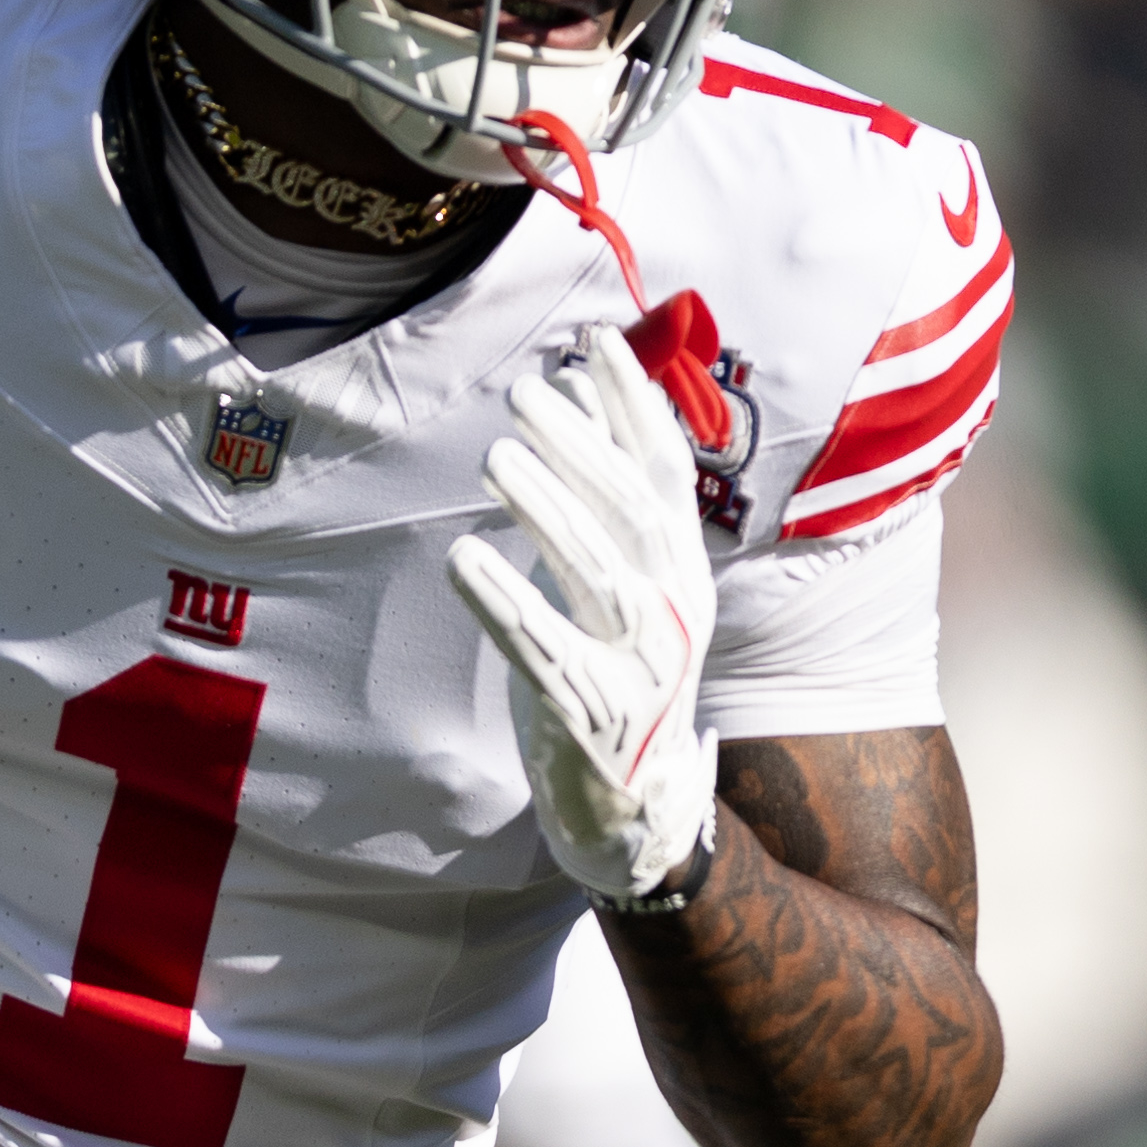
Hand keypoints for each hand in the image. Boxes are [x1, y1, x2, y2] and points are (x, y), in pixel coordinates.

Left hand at [446, 327, 720, 902]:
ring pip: (599, 574)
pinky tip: (464, 556)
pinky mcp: (595, 716)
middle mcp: (676, 609)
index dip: (633, 403)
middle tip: (525, 394)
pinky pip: (546, 651)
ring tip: (496, 456)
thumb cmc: (613, 669)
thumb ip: (599, 492)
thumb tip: (576, 390)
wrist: (636, 805)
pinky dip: (506, 601)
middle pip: (633, 513)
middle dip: (582, 447)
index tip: (592, 340)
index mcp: (682, 567)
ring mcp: (642, 666)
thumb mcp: (620, 578)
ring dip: (549, 510)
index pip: (666, 470)